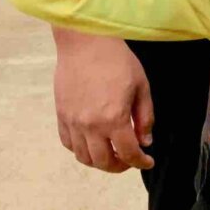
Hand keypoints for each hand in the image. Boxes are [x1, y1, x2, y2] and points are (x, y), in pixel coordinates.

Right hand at [52, 27, 154, 172]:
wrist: (86, 43)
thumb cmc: (117, 61)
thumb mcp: (141, 87)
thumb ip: (145, 118)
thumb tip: (145, 141)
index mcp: (114, 119)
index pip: (128, 154)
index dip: (140, 162)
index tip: (148, 161)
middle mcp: (90, 126)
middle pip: (103, 162)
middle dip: (120, 166)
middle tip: (130, 159)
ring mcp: (73, 122)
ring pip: (84, 157)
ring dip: (99, 162)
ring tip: (111, 153)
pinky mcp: (61, 115)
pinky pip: (68, 143)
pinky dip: (80, 150)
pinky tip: (92, 143)